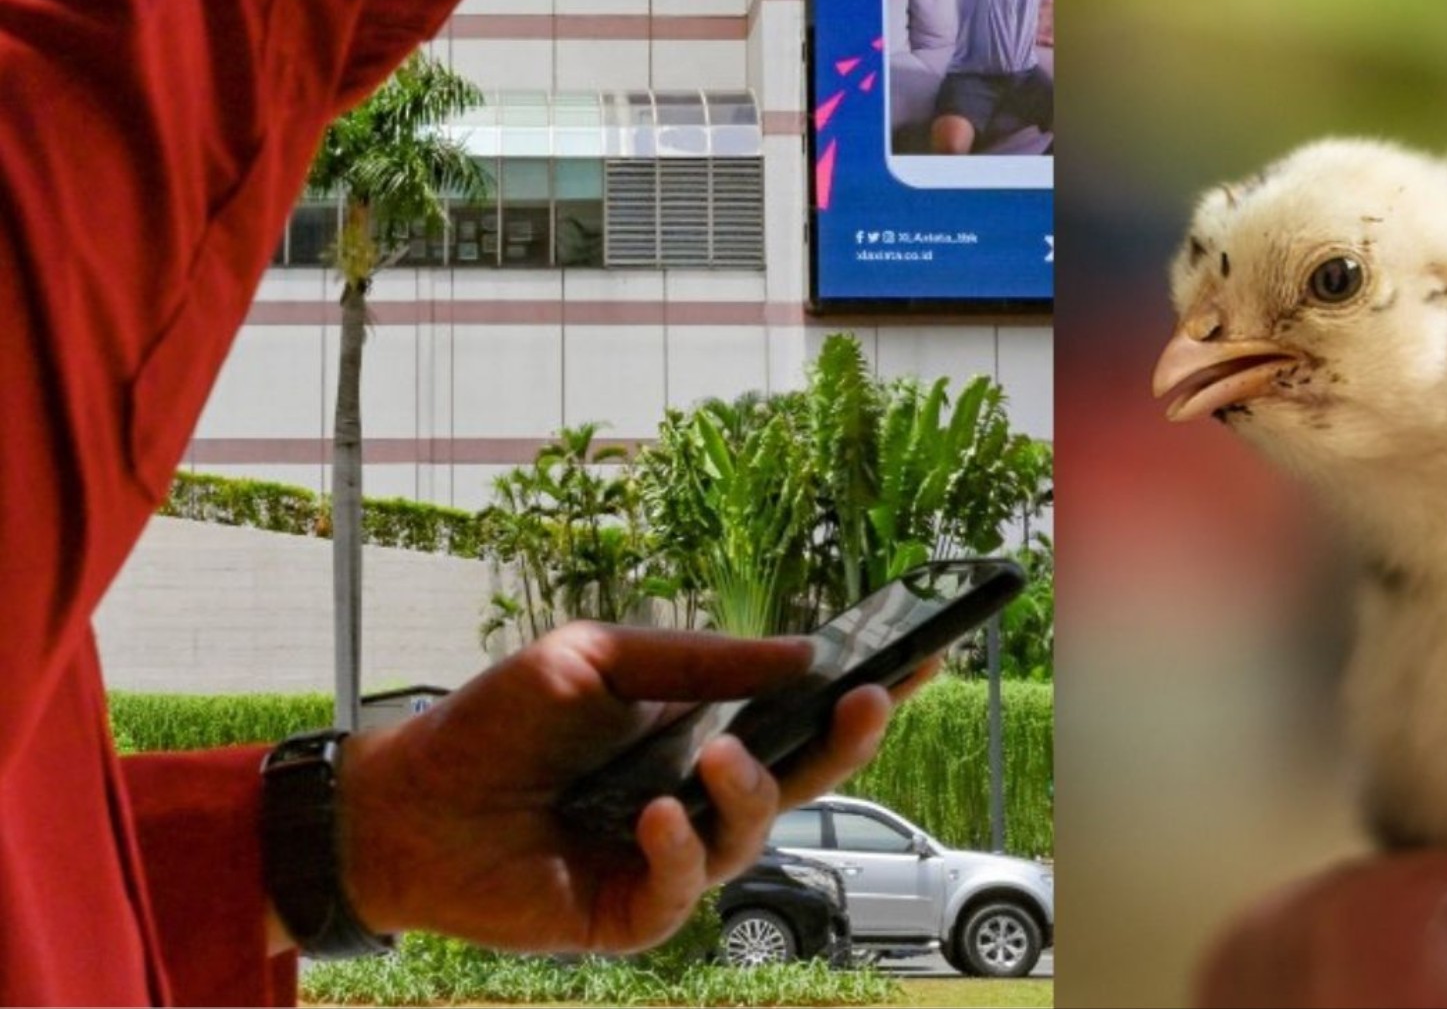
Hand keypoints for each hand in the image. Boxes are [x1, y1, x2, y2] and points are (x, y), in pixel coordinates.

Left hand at [323, 623, 938, 953]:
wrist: (402, 798)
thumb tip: (803, 653)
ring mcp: (668, 860)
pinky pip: (681, 893)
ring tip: (717, 758)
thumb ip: (698, 663)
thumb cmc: (499, 721)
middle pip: (802, 778)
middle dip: (848, 740)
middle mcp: (696, 797)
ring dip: (747, 793)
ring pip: (750, 836)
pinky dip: (678, 854)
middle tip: (872, 698)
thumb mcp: (600, 661)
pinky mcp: (628, 916)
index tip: (921, 655)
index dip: (859, 691)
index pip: (797, 714)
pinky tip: (654, 818)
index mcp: (698, 730)